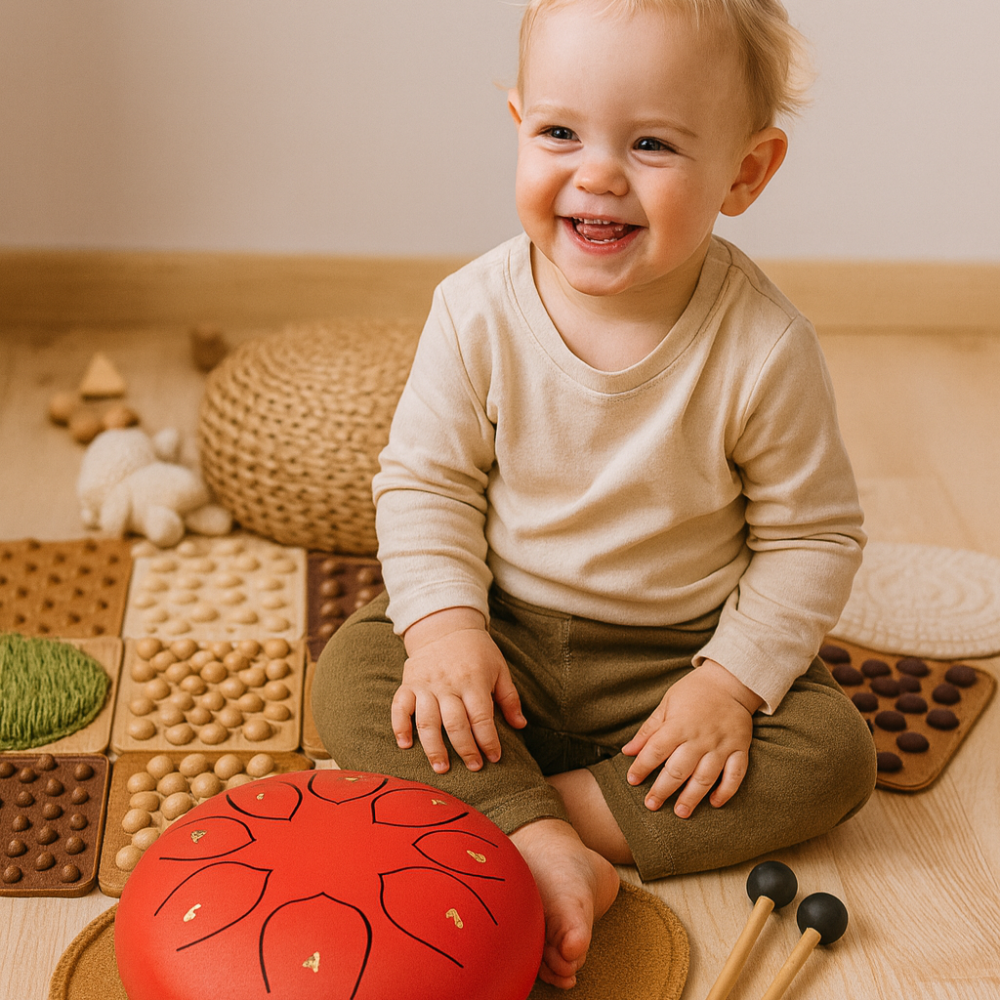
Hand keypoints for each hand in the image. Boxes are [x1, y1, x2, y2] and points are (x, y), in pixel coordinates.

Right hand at [392, 608, 525, 773]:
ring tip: (441, 768)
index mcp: (474, 680)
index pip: (481, 717)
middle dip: (465, 749)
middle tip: (473, 767)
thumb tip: (520, 726)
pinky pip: (399, 707)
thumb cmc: (477, 651)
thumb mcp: (499, 668)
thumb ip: (509, 698)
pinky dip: (400, 726)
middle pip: (455, 723)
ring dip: (434, 747)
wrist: (445, 625)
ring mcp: (426, 684)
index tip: (494, 757)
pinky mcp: (409, 683)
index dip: (488, 740)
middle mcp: (449, 684)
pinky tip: (405, 745)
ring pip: (427, 721)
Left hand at [621, 660, 762, 817]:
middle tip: (651, 805)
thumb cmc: (693, 692)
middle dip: (663, 790)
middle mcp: (700, 738)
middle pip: (678, 770)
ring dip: (692, 797)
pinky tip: (714, 803)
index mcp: (678, 724)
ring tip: (680, 813)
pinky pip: (735, 775)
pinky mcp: (740, 749)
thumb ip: (649, 730)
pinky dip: (726, 791)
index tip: (632, 780)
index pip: (655, 750)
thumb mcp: (666, 704)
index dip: (642, 767)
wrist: (729, 680)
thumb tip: (627, 751)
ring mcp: (722, 745)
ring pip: (705, 777)